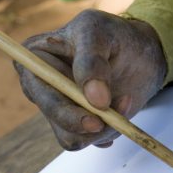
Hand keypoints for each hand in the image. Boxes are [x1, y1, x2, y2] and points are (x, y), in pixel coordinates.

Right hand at [15, 10, 166, 149]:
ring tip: (125, 101)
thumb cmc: (111, 35)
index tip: (96, 114)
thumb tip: (95, 99)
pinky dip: (110, 131)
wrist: (139, 53)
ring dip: (105, 127)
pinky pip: (91, 141)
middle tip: (115, 116)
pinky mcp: (79, 124)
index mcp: (34, 61)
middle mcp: (41, 89)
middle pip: (56, 122)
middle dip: (89, 123)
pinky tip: (121, 114)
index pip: (39, 93)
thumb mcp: (98, 32)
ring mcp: (60, 109)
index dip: (63, 109)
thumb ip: (92, 61)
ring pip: (74, 138)